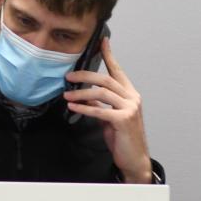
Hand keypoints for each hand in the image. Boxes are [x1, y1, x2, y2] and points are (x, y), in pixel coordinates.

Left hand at [63, 38, 152, 182]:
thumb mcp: (110, 116)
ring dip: (81, 92)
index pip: (118, 70)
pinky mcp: (124, 120)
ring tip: (67, 95)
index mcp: (130, 94)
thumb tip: (85, 94)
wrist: (134, 159)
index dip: (109, 55)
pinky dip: (85, 107)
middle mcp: (132, 98)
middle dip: (85, 75)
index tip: (103, 41)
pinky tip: (73, 106)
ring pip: (102, 93)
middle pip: (106, 79)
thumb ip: (101, 103)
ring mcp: (130, 108)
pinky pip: (100, 110)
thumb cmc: (122, 137)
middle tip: (68, 76)